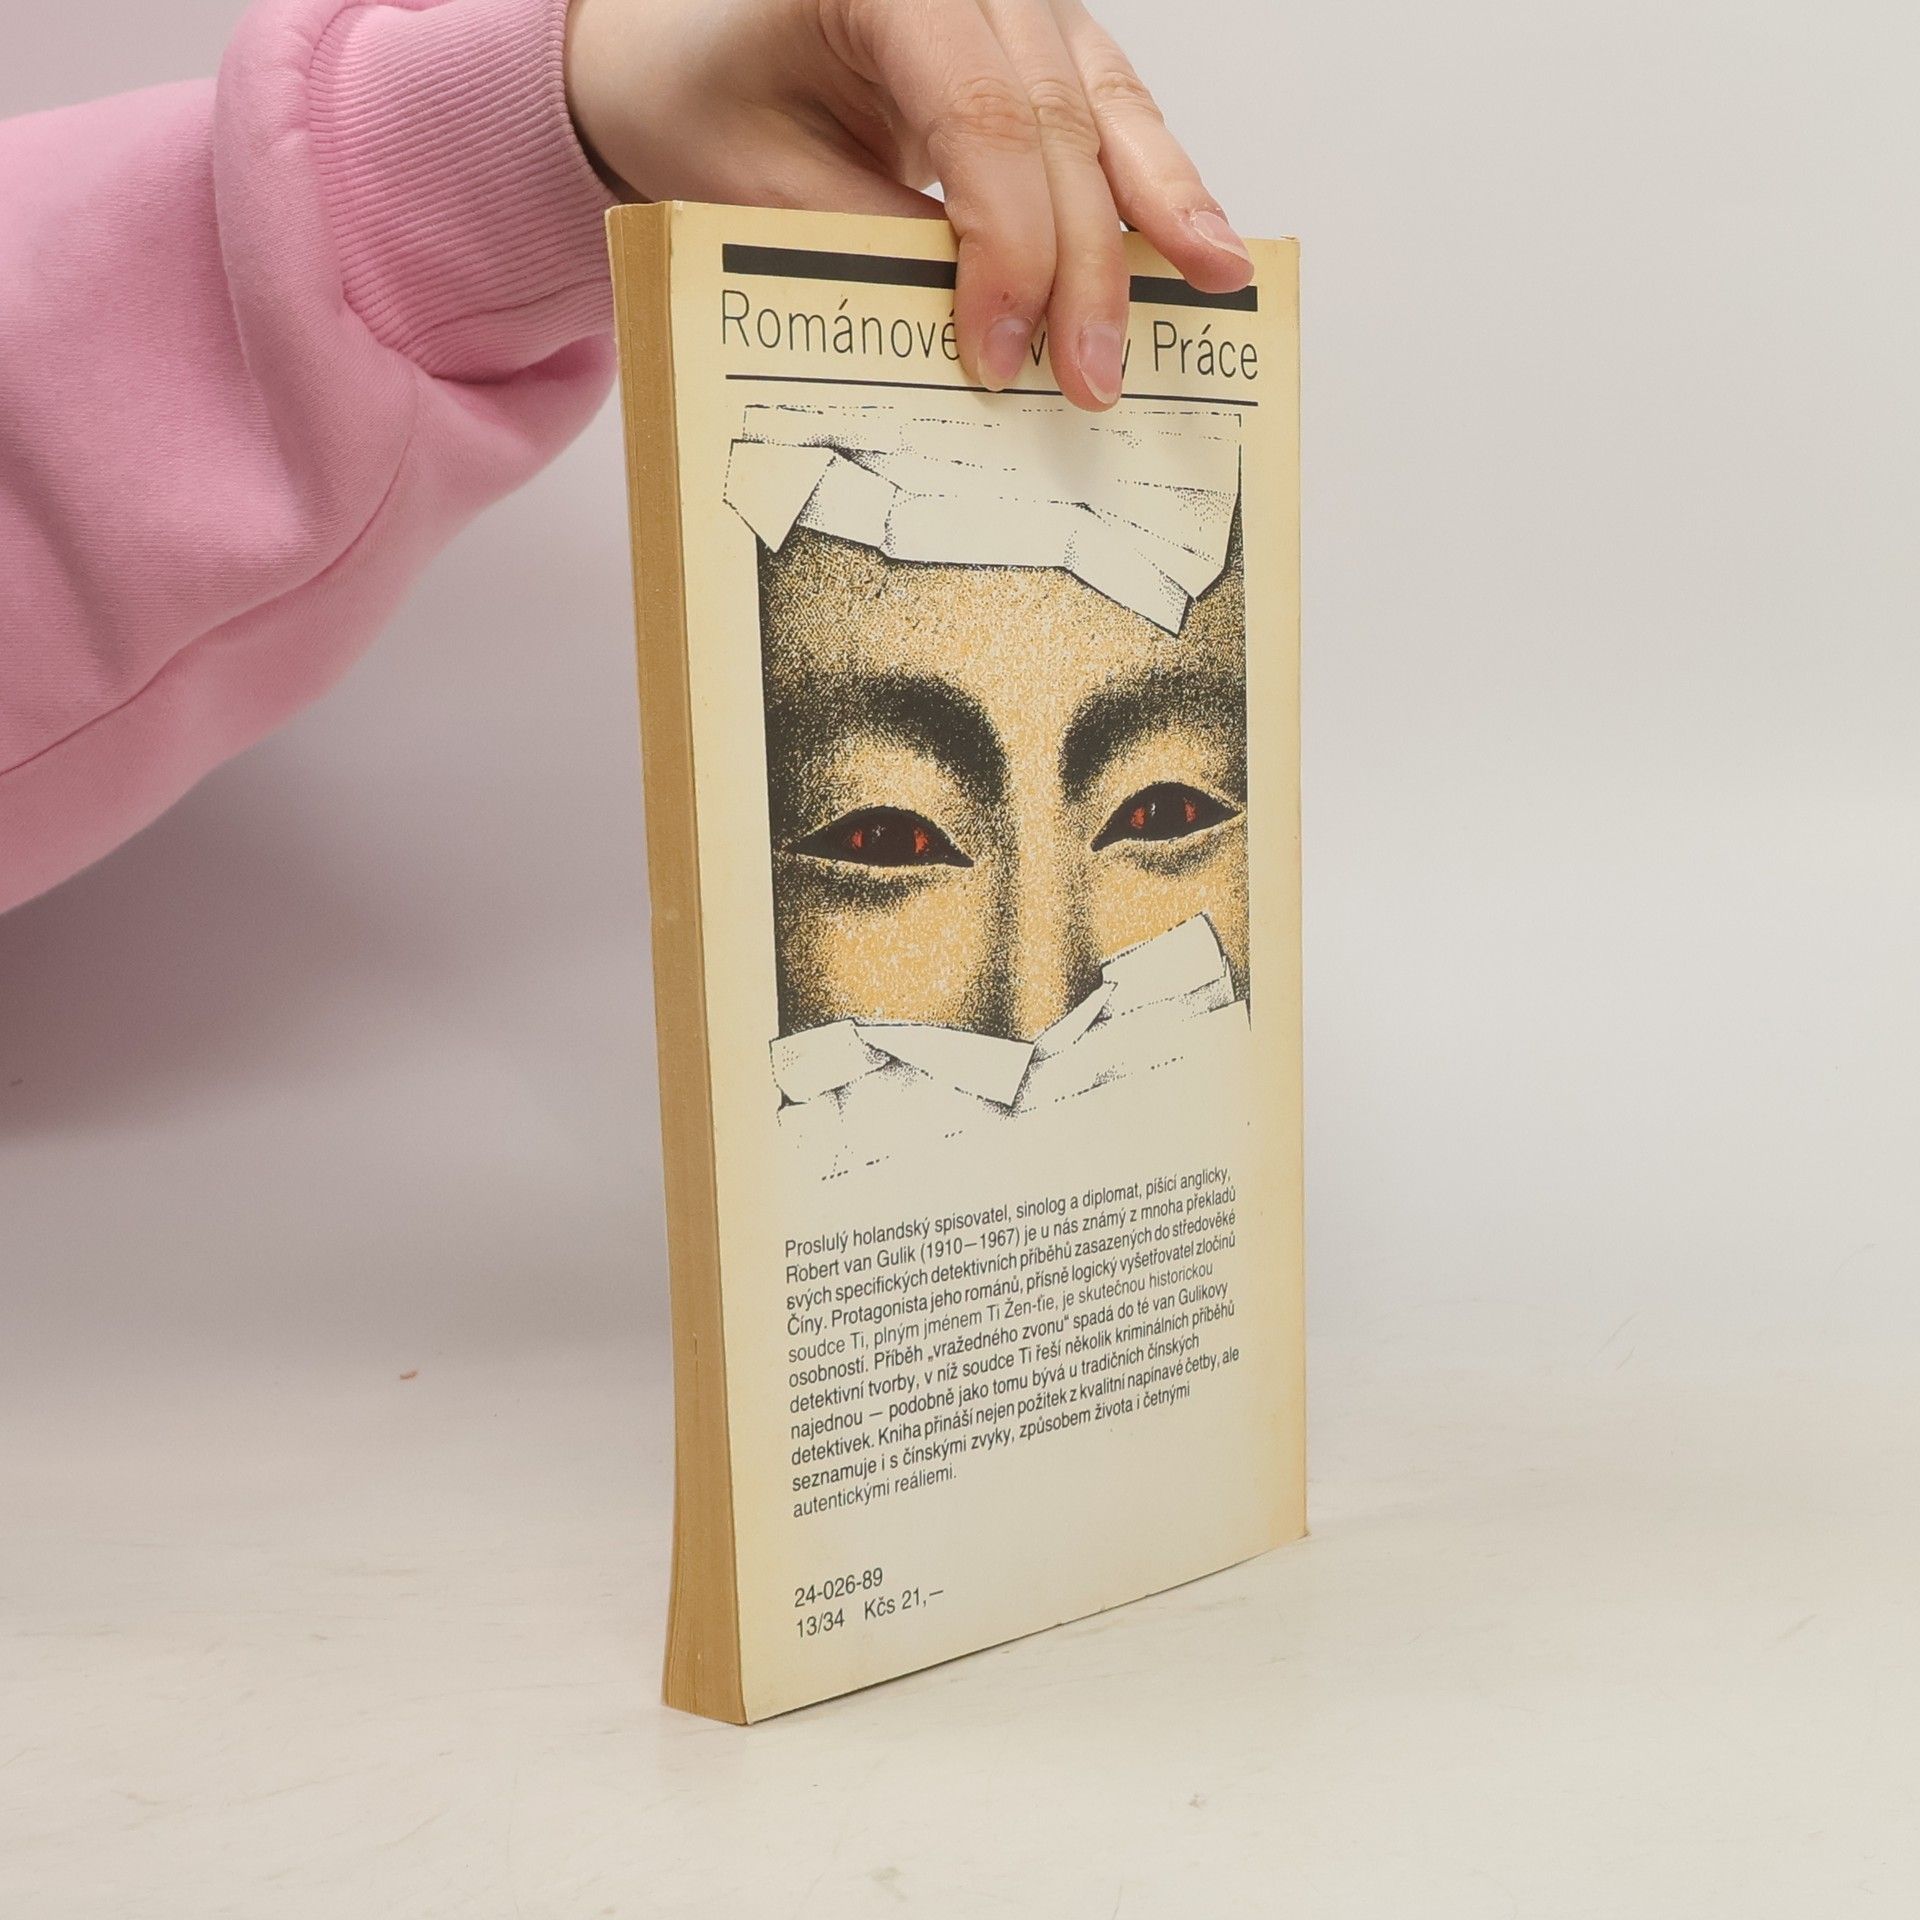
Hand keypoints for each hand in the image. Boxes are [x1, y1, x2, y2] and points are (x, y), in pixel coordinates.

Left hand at [564, 0, 1254, 410]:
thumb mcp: (759, 183)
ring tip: (1215, 287)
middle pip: (1058, 122)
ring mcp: (1019, 2)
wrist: (690, 48)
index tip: (997, 354)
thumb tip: (982, 337)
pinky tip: (1201, 246)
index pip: (980, 117)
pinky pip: (1115, 113)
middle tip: (1090, 378)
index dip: (1007, 246)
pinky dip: (1156, 188)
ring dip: (1161, 214)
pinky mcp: (1044, 44)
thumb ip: (867, 245)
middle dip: (1086, 264)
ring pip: (1110, 108)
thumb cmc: (710, 100)